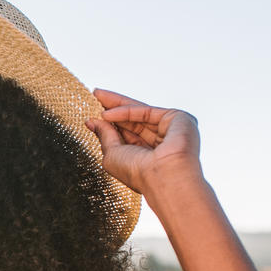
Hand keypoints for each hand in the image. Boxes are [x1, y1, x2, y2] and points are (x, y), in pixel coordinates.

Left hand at [83, 88, 202, 195]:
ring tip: (97, 95)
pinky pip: (147, 111)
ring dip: (117, 103)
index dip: (110, 122)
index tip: (92, 112)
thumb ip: (104, 135)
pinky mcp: (178, 119)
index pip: (127, 133)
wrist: (162, 177)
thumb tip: (92, 121)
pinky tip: (107, 113)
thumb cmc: (137, 173)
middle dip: (113, 107)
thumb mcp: (112, 154)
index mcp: (147, 155)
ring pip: (140, 112)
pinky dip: (126, 110)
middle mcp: (160, 142)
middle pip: (134, 120)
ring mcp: (170, 130)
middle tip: (95, 94)